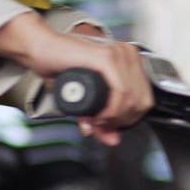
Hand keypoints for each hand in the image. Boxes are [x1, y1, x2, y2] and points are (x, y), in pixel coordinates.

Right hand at [0, 13, 151, 144]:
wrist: (43, 50)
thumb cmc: (63, 68)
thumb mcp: (88, 99)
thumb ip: (102, 119)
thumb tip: (113, 139)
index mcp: (130, 60)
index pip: (146, 98)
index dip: (130, 120)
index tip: (112, 129)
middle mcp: (129, 54)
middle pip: (142, 101)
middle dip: (122, 122)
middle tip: (101, 127)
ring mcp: (119, 53)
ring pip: (133, 99)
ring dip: (115, 118)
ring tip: (96, 121)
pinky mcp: (107, 57)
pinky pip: (121, 91)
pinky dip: (111, 110)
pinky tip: (97, 115)